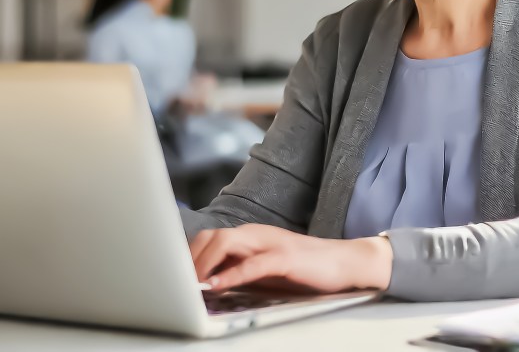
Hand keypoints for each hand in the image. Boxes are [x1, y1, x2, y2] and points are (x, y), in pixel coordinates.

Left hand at [189, 224, 392, 293]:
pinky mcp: (286, 257)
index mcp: (251, 236)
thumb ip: (242, 270)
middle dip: (189, 258)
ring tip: (192, 284)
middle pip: (212, 236)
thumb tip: (211, 284)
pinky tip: (218, 285)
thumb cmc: (307, 269)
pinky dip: (233, 273)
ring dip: (204, 263)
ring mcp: (272, 243)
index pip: (210, 238)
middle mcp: (258, 234)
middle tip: (175, 282)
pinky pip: (254, 263)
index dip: (188, 255)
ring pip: (227, 242)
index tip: (172, 275)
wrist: (346, 262)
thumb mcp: (267, 269)